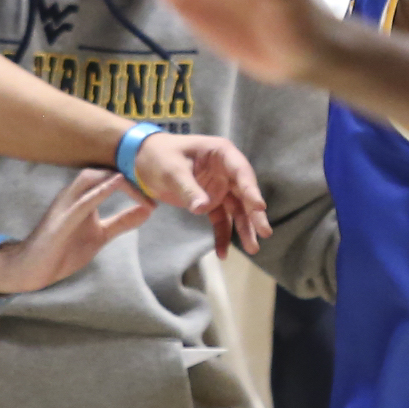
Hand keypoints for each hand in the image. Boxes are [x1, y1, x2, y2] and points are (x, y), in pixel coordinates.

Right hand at [0, 170, 153, 294]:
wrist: (32, 270)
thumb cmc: (63, 249)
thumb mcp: (100, 234)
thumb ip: (122, 222)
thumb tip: (148, 211)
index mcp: (84, 196)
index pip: (112, 175)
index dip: (135, 175)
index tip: (158, 185)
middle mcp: (74, 194)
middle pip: (103, 170)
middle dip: (129, 172)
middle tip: (155, 183)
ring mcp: (66, 205)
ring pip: (91, 178)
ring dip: (118, 178)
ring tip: (142, 184)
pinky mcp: (61, 220)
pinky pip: (82, 200)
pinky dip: (101, 190)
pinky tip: (117, 183)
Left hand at [134, 133, 272, 257]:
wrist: (143, 161)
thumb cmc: (160, 156)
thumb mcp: (171, 170)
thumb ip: (188, 188)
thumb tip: (201, 209)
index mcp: (221, 154)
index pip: (241, 172)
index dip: (251, 190)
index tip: (259, 207)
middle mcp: (227, 171)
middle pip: (244, 194)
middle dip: (254, 214)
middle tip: (265, 232)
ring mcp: (220, 188)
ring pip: (237, 210)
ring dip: (244, 229)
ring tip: (252, 249)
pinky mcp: (211, 202)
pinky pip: (221, 220)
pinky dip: (222, 235)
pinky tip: (223, 253)